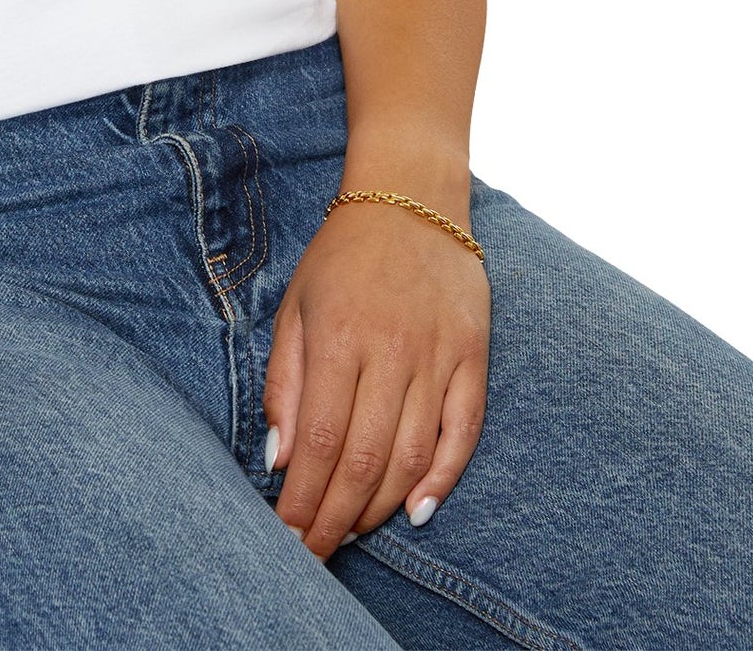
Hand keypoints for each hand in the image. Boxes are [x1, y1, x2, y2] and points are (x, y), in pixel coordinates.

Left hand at [262, 194, 490, 557]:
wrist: (410, 198)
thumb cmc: (342, 256)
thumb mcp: (295, 306)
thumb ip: (285, 383)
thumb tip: (279, 458)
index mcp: (339, 337)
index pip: (320, 440)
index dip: (304, 498)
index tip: (287, 535)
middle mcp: (391, 351)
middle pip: (364, 459)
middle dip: (336, 517)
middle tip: (316, 553)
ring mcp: (438, 355)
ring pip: (412, 456)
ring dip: (380, 506)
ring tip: (352, 533)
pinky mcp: (474, 356)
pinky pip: (464, 432)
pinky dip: (443, 478)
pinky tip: (417, 511)